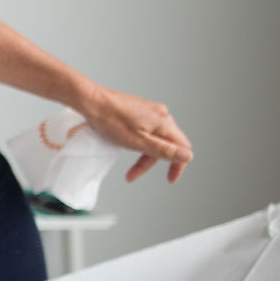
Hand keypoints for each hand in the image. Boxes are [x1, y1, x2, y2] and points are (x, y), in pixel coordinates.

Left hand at [78, 85, 193, 182]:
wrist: (91, 102)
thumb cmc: (111, 121)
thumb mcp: (139, 142)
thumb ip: (164, 150)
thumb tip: (188, 156)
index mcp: (164, 122)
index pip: (182, 147)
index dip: (178, 165)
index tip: (170, 178)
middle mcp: (161, 114)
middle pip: (166, 144)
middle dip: (150, 162)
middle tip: (133, 174)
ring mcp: (150, 110)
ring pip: (155, 138)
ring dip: (143, 154)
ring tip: (127, 164)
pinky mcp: (139, 110)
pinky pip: (146, 130)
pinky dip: (139, 143)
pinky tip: (127, 145)